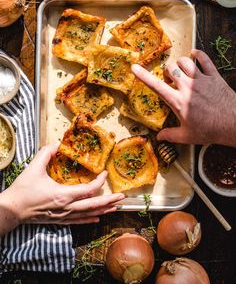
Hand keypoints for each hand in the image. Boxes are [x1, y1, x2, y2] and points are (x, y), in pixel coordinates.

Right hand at [0, 144, 123, 234]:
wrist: (12, 210)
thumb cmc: (23, 189)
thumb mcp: (34, 168)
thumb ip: (46, 153)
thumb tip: (56, 143)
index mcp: (64, 194)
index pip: (89, 190)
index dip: (100, 182)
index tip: (105, 173)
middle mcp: (67, 207)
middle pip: (94, 206)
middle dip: (110, 201)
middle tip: (122, 197)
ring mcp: (64, 216)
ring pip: (88, 215)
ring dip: (103, 211)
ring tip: (116, 208)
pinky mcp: (60, 220)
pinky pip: (78, 221)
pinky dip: (90, 220)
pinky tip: (98, 219)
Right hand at [132, 49, 235, 145]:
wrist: (233, 124)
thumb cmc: (210, 131)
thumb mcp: (187, 136)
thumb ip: (171, 135)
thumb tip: (159, 137)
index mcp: (178, 101)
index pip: (156, 86)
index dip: (143, 76)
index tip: (134, 68)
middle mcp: (187, 87)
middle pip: (171, 68)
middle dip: (167, 72)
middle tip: (170, 80)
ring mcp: (201, 80)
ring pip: (185, 62)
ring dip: (180, 64)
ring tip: (181, 71)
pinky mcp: (214, 76)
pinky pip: (204, 59)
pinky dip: (198, 54)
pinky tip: (195, 55)